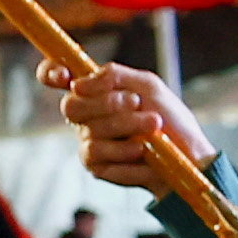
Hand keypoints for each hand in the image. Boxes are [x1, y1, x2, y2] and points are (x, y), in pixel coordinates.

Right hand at [50, 58, 212, 195]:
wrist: (187, 156)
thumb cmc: (169, 118)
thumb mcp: (149, 86)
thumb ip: (115, 75)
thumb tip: (82, 81)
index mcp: (95, 90)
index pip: (57, 76)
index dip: (50, 72)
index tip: (64, 76)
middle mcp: (86, 114)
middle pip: (71, 106)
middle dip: (106, 103)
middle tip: (136, 103)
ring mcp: (88, 140)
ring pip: (90, 130)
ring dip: (126, 126)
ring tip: (154, 126)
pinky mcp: (96, 165)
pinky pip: (99, 154)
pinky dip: (125, 152)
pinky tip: (145, 153)